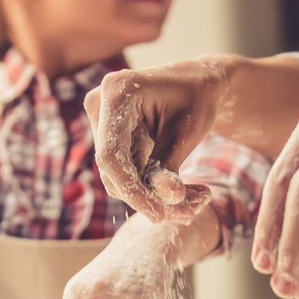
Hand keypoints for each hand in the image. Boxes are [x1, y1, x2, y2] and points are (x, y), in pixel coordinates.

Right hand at [85, 59, 228, 222]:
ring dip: (156, 196)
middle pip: (113, 171)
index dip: (132, 190)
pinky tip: (187, 192)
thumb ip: (171, 165)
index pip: (111, 156)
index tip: (159, 215)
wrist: (198, 83)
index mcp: (117, 92)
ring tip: (197, 199)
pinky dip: (154, 188)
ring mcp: (101, 123)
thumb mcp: (188, 131)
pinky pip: (126, 175)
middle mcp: (100, 105)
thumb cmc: (198, 98)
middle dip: (149, 197)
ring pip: (119, 179)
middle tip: (190, 211)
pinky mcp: (109, 138)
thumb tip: (167, 201)